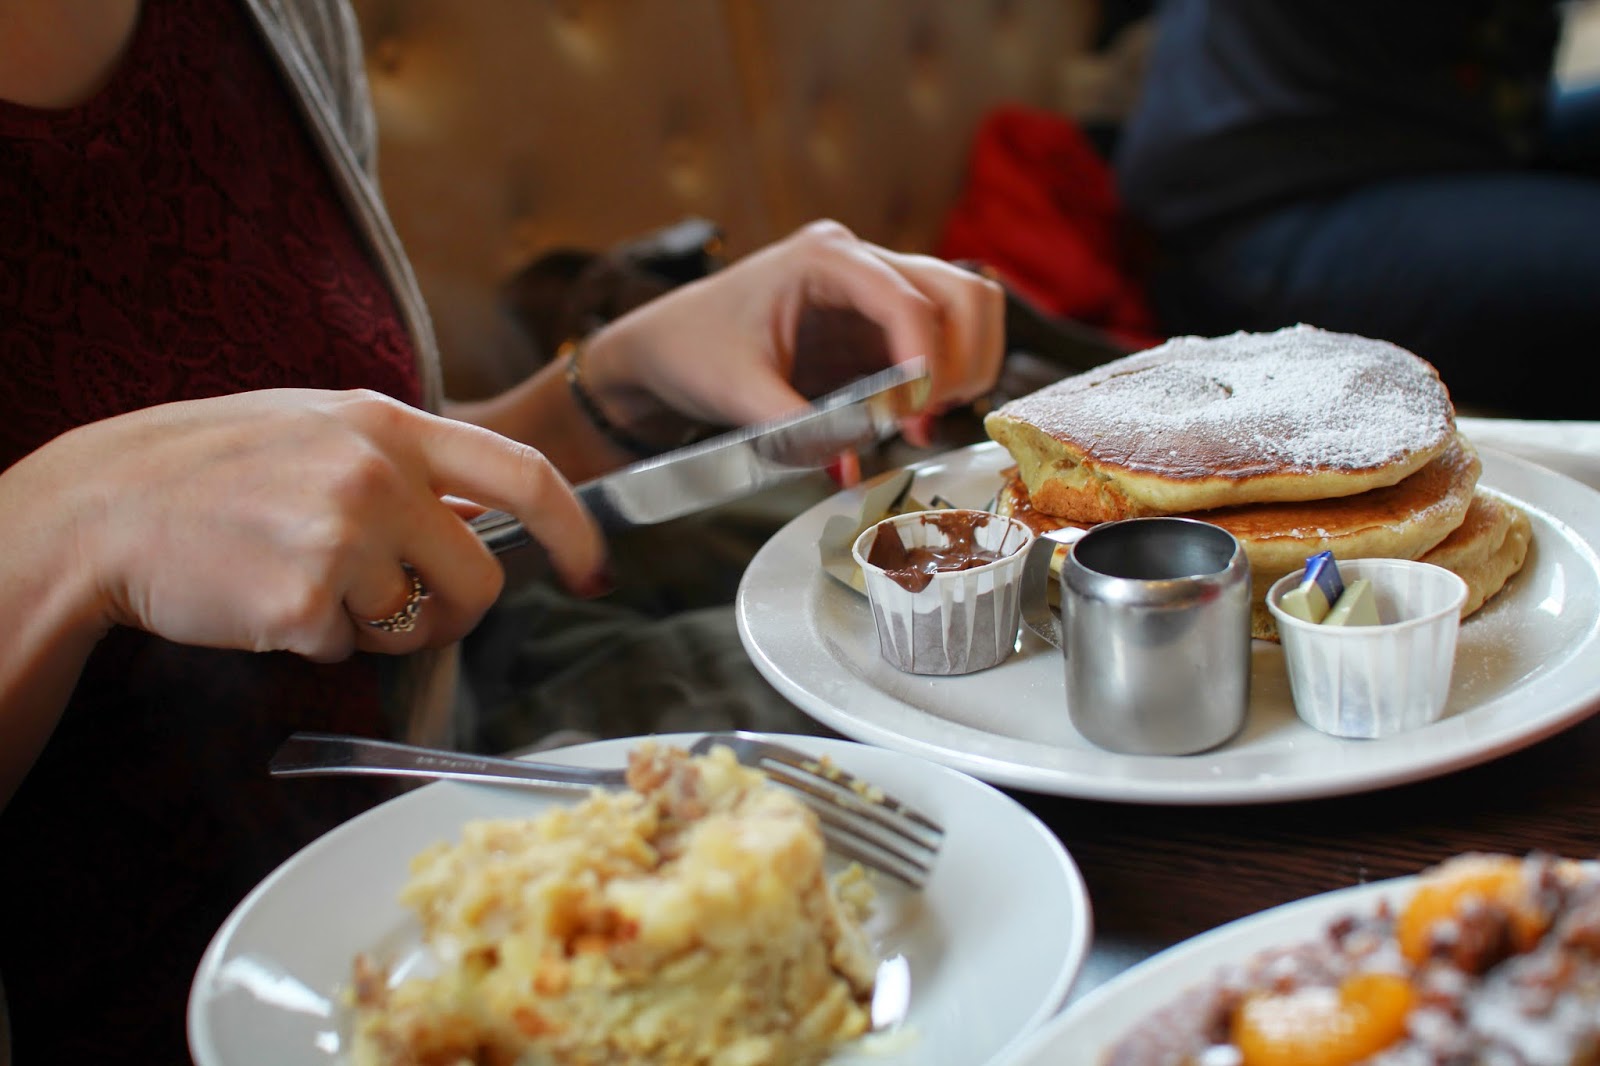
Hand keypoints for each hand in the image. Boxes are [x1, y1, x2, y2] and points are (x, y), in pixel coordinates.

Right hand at [24, 388, 605, 661]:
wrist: (104, 506)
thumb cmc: (214, 470)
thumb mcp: (319, 431)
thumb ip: (408, 467)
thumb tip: (486, 519)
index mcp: (389, 424)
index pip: (525, 472)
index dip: (575, 530)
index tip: (593, 571)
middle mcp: (378, 474)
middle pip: (483, 579)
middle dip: (455, 612)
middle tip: (398, 607)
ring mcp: (343, 537)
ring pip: (417, 624)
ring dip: (375, 627)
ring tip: (305, 580)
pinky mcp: (305, 601)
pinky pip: (349, 650)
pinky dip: (317, 642)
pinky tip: (266, 599)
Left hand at [579, 220, 1005, 448]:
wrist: (664, 348)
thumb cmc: (691, 351)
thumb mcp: (736, 393)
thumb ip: (796, 430)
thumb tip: (850, 467)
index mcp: (824, 258)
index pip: (907, 301)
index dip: (926, 364)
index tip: (913, 421)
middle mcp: (861, 261)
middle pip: (962, 292)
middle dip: (960, 363)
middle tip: (924, 423)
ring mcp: (876, 289)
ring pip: (966, 309)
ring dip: (964, 368)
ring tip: (920, 421)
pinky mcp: (880, 324)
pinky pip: (945, 339)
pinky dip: (947, 379)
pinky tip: (910, 418)